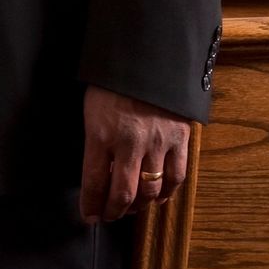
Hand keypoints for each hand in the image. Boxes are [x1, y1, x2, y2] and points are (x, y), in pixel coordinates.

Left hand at [80, 89, 190, 225]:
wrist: (149, 52)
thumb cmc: (114, 79)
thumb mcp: (93, 107)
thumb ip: (96, 141)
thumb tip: (101, 172)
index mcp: (100, 133)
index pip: (93, 182)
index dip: (91, 206)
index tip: (89, 216)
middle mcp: (129, 142)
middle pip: (123, 194)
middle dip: (114, 212)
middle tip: (109, 215)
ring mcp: (157, 141)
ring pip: (150, 190)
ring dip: (140, 205)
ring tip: (132, 207)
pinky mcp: (180, 137)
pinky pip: (176, 176)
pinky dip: (167, 192)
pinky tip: (159, 196)